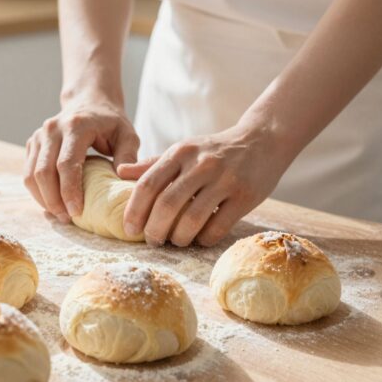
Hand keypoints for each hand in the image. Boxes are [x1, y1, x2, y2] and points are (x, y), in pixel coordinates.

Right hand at [24, 97, 138, 222]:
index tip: (76, 212)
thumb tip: (122, 178)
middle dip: (53, 200)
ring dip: (43, 199)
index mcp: (76, 126)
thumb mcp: (127, 135)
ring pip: (31, 175)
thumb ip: (128, 156)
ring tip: (60, 215)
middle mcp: (52, 129)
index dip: (69, 190)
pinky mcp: (32, 143)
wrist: (89, 102)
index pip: (66, 163)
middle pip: (44, 172)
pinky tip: (52, 203)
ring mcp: (39, 135)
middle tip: (68, 219)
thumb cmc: (110, 123)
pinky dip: (37, 192)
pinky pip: (28, 173)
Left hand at [118, 124, 292, 245]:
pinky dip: (204, 239)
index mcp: (180, 152)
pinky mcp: (245, 195)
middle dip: (154, 230)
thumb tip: (118, 172)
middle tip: (152, 241)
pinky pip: (218, 227)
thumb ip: (152, 164)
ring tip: (175, 241)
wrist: (262, 140)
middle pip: (167, 205)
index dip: (134, 211)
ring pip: (192, 219)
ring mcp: (225, 179)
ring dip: (179, 238)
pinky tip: (200, 238)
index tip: (129, 230)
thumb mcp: (182, 150)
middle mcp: (201, 164)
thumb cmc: (214, 150)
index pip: (147, 185)